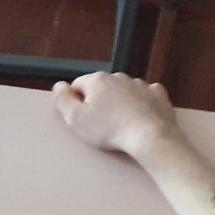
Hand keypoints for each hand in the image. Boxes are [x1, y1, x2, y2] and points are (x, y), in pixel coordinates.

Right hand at [53, 73, 181, 158]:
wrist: (148, 137)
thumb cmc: (110, 130)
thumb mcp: (75, 119)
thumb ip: (62, 100)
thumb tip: (58, 86)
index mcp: (97, 80)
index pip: (78, 86)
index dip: (77, 103)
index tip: (82, 118)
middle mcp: (118, 77)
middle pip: (101, 88)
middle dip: (99, 102)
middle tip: (100, 124)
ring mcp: (140, 84)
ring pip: (122, 91)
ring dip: (119, 103)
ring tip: (120, 124)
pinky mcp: (157, 93)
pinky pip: (144, 96)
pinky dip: (139, 104)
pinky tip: (137, 118)